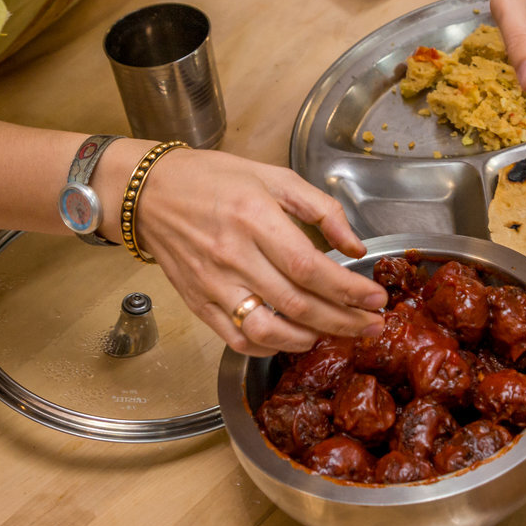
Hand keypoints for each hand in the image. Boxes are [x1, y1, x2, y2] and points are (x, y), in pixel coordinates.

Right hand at [133, 150, 386, 356]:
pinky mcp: (198, 303)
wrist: (148, 193)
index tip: (377, 299)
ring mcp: (213, 284)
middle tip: (373, 326)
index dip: (349, 290)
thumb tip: (354, 246)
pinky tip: (292, 339)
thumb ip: (320, 209)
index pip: (310, 268)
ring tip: (335, 334)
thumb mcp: (274, 177)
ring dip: (308, 340)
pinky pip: (237, 338)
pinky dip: (269, 348)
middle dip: (343, 321)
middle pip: (297, 304)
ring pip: (267, 331)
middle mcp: (233, 256)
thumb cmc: (213, 179)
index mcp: (255, 218)